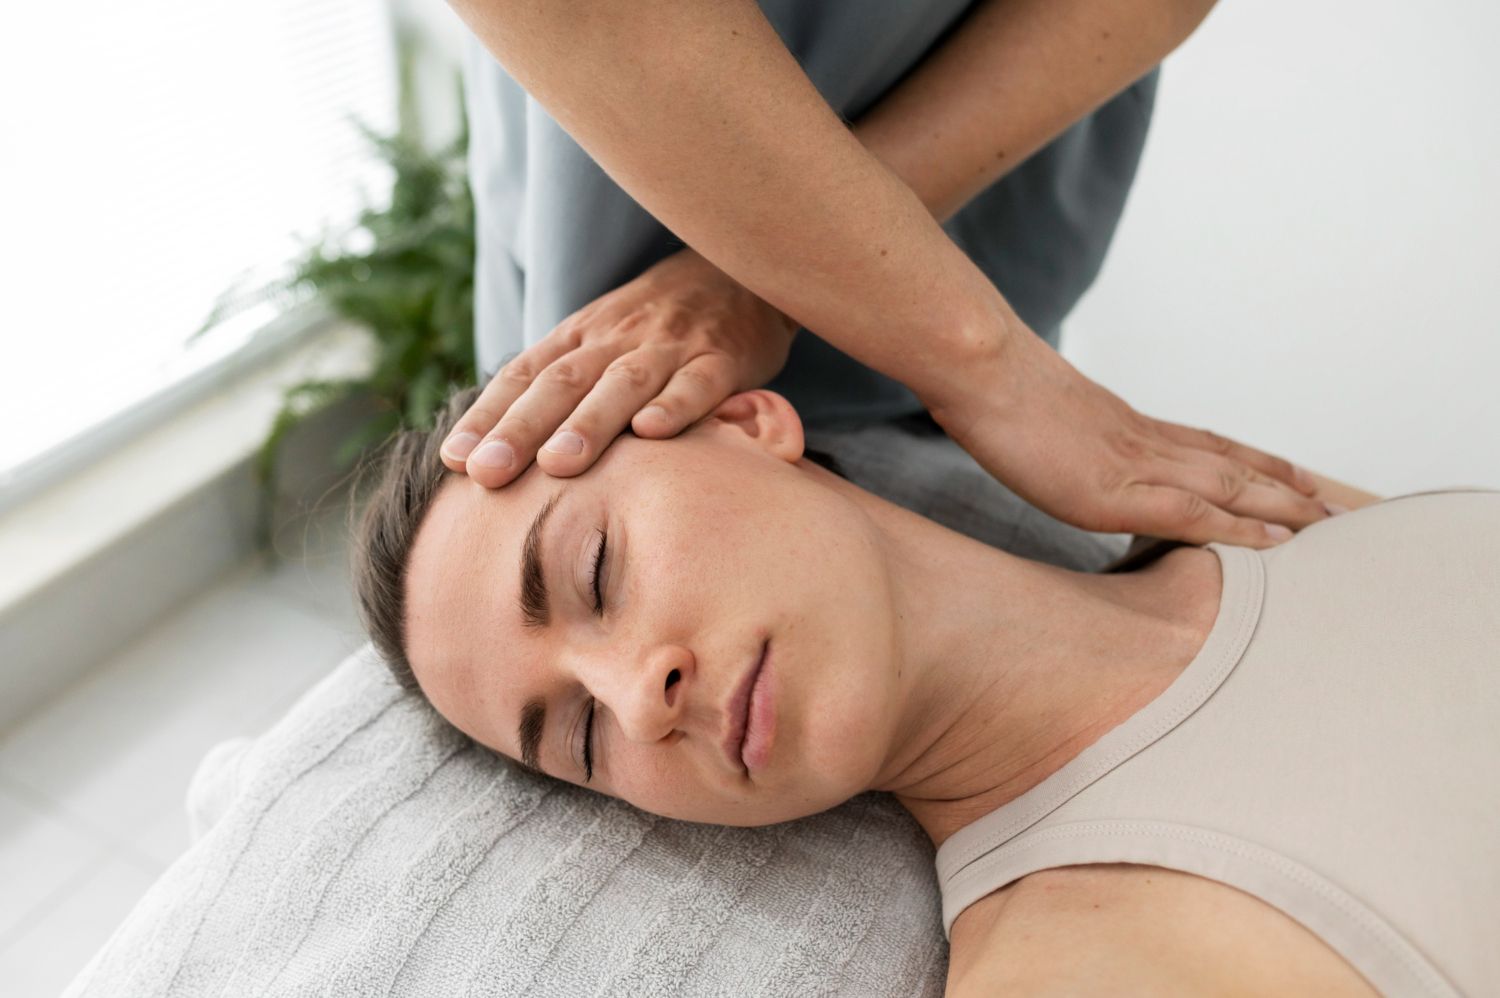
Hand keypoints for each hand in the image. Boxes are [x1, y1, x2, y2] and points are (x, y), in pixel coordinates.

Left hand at [441, 247, 798, 485]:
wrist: (738, 268)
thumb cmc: (657, 323)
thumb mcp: (600, 340)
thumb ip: (556, 384)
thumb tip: (494, 446)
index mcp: (580, 337)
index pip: (524, 377)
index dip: (488, 416)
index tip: (454, 460)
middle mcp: (617, 339)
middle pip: (562, 384)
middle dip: (521, 429)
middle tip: (488, 472)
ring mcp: (669, 347)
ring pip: (623, 384)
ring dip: (588, 423)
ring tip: (558, 463)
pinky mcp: (722, 358)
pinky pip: (698, 383)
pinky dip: (676, 405)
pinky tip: (652, 432)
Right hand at [928, 325, 1334, 548]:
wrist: (980, 369)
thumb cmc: (990, 385)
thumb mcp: (1030, 410)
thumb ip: (1058, 433)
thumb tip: (1055, 447)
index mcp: (1122, 424)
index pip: (1203, 441)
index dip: (1251, 460)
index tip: (1290, 474)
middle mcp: (1140, 441)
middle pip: (1230, 463)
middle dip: (1283, 488)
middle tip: (1334, 510)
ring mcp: (1131, 465)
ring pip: (1226, 485)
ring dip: (1279, 507)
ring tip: (1324, 526)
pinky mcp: (1113, 493)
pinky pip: (1190, 512)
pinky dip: (1235, 528)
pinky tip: (1269, 543)